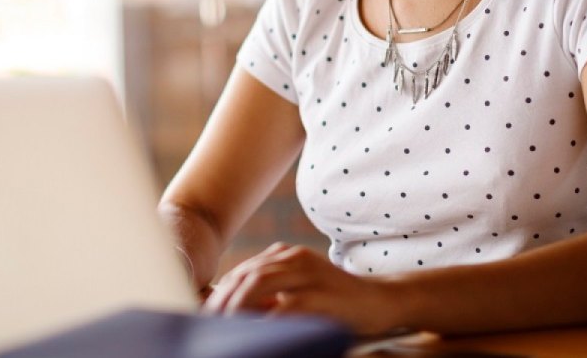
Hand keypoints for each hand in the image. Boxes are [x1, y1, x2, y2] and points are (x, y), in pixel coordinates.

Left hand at [203, 242, 400, 335]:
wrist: (382, 300)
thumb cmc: (338, 302)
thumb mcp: (301, 292)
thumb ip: (272, 297)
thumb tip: (235, 313)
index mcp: (287, 256)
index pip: (243, 272)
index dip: (221, 292)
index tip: (205, 312)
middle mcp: (294, 258)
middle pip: (246, 275)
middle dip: (222, 299)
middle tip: (208, 322)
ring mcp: (308, 274)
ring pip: (259, 283)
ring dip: (236, 305)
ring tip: (223, 325)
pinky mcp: (321, 295)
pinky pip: (285, 305)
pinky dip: (265, 318)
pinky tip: (254, 331)